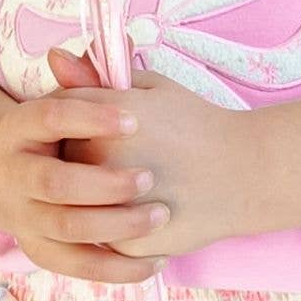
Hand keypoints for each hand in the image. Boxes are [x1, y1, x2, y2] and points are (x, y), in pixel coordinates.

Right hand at [0, 74, 171, 282]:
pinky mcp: (43, 251)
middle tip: (149, 177)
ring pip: (67, 228)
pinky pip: (79, 267)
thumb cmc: (73, 131)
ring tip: (160, 214)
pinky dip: (119, 268)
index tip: (135, 118)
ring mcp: (23, 217)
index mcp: (18, 128)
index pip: (48, 117)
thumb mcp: (81, 102)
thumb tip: (87, 49)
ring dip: (117, 224)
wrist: (34, 178)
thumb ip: (90, 80)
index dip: (90, 117)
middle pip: (53, 182)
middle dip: (104, 183)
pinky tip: (158, 259)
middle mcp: (12, 174)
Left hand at [47, 47, 248, 257]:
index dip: (79, 120)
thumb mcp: (151, 87)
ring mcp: (111, 207)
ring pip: (76, 204)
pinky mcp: (125, 244)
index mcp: (104, 119)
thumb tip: (53, 56)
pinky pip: (99, 237)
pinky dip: (113, 227)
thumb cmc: (198, 124)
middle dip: (82, 157)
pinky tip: (143, 208)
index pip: (60, 115)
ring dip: (91, 195)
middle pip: (62, 161)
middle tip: (125, 155)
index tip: (103, 126)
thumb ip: (98, 76)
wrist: (246, 173)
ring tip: (135, 183)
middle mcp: (102, 163)